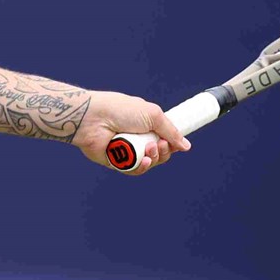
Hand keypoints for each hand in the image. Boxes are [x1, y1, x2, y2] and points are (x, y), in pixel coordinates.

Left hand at [70, 90, 190, 173]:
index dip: (172, 143)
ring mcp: (126, 150)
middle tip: (159, 144)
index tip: (176, 144)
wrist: (94, 118)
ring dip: (154, 157)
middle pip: (159, 153)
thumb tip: (186, 146)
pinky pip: (134, 170)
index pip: (164, 138)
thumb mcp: (152, 114)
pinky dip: (141, 167)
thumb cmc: (120, 110)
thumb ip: (171, 130)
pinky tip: (144, 160)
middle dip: (164, 151)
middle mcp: (136, 138)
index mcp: (145, 124)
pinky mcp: (116, 162)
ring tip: (149, 148)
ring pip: (149, 163)